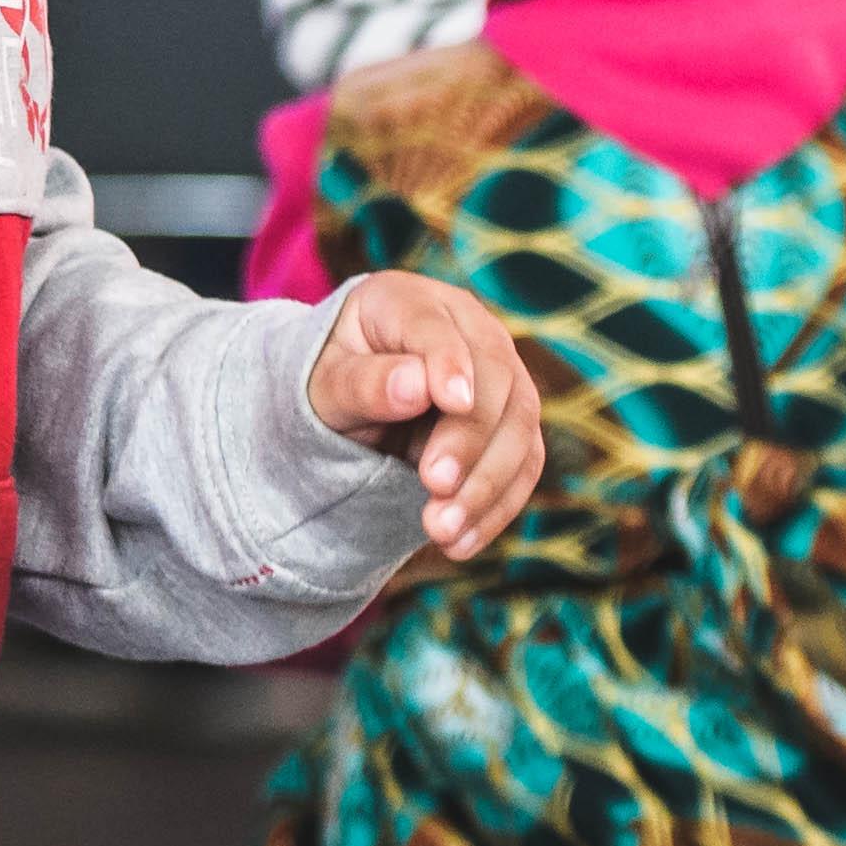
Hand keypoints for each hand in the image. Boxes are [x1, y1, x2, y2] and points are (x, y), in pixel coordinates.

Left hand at [309, 271, 547, 560]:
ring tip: (441, 532)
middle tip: (434, 487)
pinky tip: (461, 545)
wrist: (344, 408)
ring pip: (519, 427)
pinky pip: (522, 465)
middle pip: (495, 379)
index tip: (453, 402)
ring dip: (487, 485)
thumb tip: (417, 386)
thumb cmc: (326, 385)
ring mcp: (497, 376)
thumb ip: (363, 384)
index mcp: (407, 301)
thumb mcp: (323, 386)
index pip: (437, 328)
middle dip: (470, 439)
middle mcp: (465, 329)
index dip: (450, 362)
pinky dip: (497, 508)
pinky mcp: (511, 425)